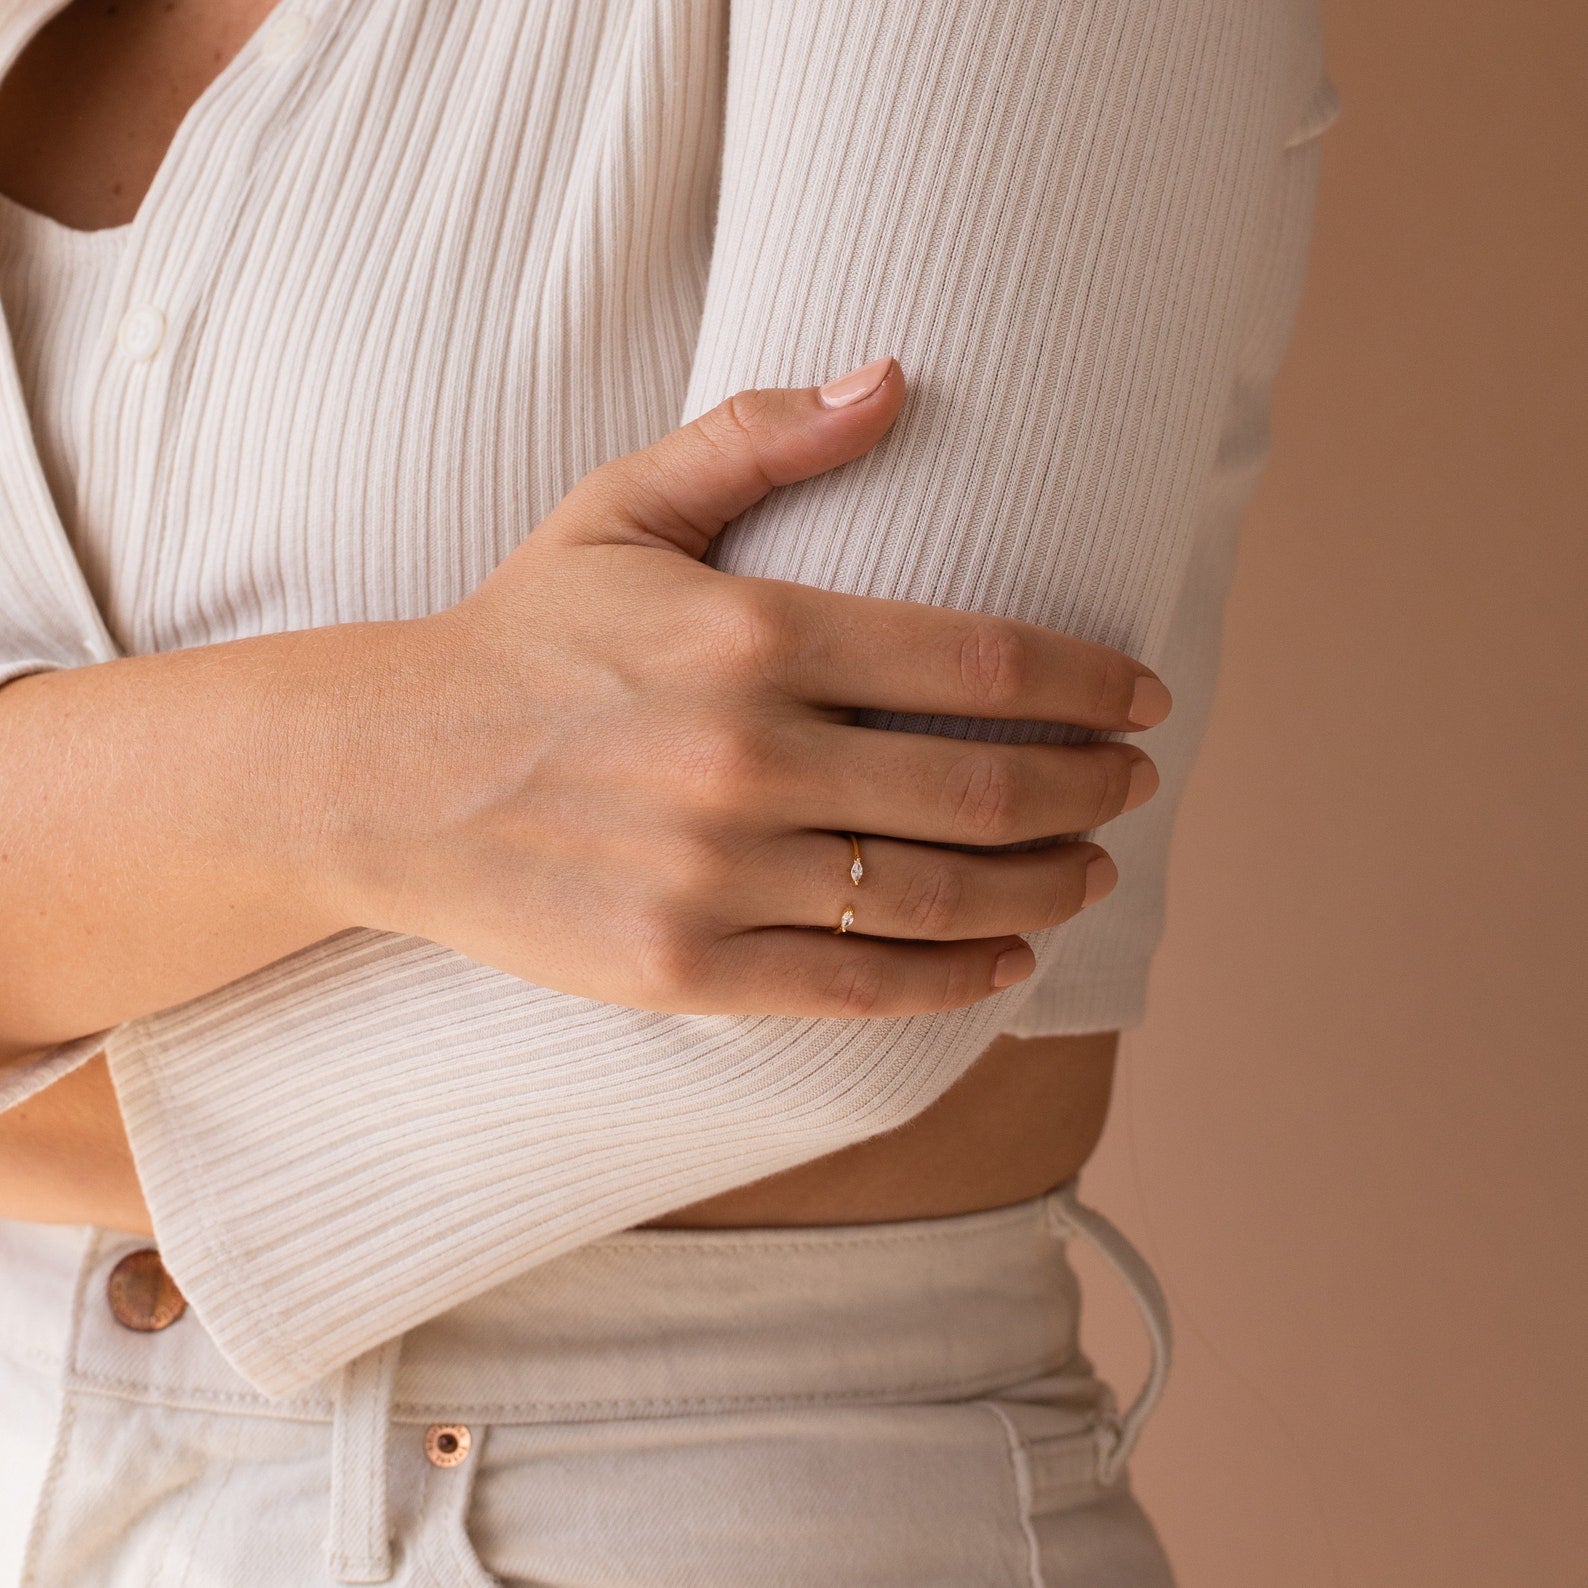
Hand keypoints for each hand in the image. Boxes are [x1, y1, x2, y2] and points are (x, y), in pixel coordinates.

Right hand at [324, 358, 1168, 1017]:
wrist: (383, 775)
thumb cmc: (516, 637)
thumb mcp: (618, 508)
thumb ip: (757, 436)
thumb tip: (896, 374)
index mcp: (750, 635)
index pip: (979, 660)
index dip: (1091, 684)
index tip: (1146, 699)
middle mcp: (746, 759)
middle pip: (985, 788)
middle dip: (1091, 790)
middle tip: (1133, 786)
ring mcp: (715, 876)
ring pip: (939, 899)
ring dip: (1047, 888)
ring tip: (1091, 872)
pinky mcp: (683, 968)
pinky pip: (859, 988)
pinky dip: (956, 981)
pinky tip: (1007, 962)